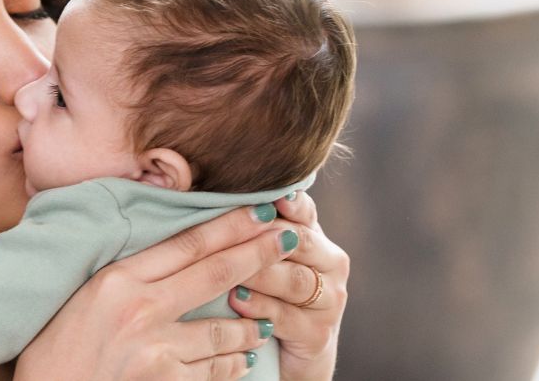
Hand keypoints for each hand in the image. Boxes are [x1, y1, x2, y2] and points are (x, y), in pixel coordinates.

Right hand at [15, 204, 299, 379]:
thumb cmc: (55, 348)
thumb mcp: (84, 296)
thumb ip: (125, 272)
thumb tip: (167, 246)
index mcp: (116, 279)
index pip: (186, 243)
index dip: (229, 224)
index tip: (261, 210)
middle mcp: (138, 309)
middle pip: (213, 273)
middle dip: (259, 253)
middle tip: (290, 238)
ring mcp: (154, 350)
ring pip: (222, 330)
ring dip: (251, 324)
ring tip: (267, 322)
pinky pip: (212, 371)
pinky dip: (231, 364)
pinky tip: (243, 360)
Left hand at [227, 191, 348, 380]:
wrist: (290, 351)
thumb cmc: (267, 293)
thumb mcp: (263, 257)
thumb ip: (251, 228)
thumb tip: (207, 187)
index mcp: (317, 238)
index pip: (306, 212)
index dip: (291, 203)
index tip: (275, 195)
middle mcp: (331, 264)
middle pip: (302, 243)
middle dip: (266, 238)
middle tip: (235, 233)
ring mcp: (329, 301)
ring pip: (296, 280)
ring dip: (261, 274)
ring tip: (231, 271)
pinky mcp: (318, 334)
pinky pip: (287, 317)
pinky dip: (261, 307)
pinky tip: (237, 301)